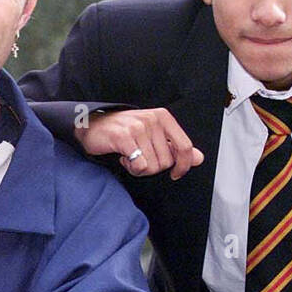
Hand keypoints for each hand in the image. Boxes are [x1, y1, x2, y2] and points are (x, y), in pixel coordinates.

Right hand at [76, 108, 203, 179]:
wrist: (92, 126)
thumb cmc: (124, 132)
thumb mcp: (153, 136)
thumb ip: (176, 147)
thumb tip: (198, 158)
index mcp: (163, 117)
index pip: (184, 147)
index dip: (183, 165)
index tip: (175, 174)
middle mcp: (153, 119)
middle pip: (166, 162)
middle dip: (153, 167)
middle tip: (139, 158)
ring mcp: (138, 127)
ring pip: (152, 166)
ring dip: (140, 169)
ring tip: (130, 157)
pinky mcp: (124, 137)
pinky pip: (139, 165)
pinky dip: (131, 168)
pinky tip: (123, 158)